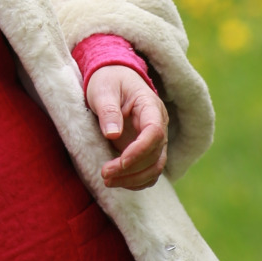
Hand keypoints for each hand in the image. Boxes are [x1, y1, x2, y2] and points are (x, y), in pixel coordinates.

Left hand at [86, 64, 167, 190]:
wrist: (114, 78)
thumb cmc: (109, 81)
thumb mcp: (103, 90)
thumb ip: (108, 110)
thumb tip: (112, 135)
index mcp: (151, 107)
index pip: (154, 133)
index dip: (140, 150)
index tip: (120, 161)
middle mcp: (158, 125)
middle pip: (155, 155)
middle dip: (131, 169)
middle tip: (105, 174)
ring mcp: (155, 140)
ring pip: (155, 168)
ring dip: (134, 179)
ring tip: (107, 181)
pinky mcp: (147, 150)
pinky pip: (150, 171)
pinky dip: (137, 181)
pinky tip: (118, 182)